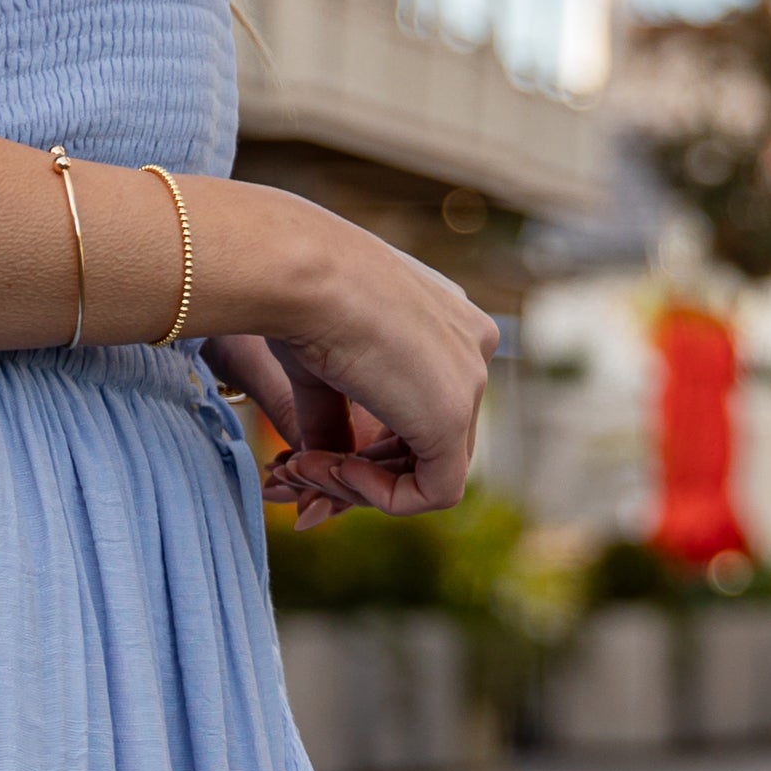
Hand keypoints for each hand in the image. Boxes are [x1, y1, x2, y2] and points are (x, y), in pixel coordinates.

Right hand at [203, 234, 499, 524]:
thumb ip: (333, 423)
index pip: (422, 409)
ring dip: (365, 486)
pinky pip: (435, 491)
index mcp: (447, 322)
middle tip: (301, 470)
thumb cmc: (298, 300)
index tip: (308, 453)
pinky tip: (338, 471)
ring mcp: (470, 378)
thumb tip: (322, 469)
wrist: (299, 274)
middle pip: (432, 444)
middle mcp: (472, 345)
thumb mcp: (320, 370)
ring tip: (307, 468)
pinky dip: (383, 497)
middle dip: (365, 473)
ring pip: (435, 472)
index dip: (367, 448)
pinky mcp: (451, 417)